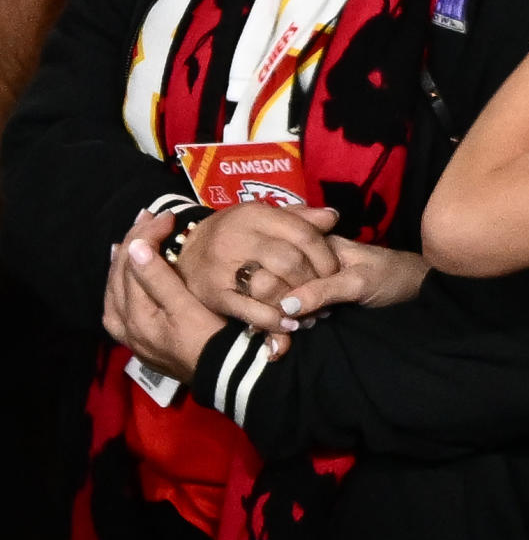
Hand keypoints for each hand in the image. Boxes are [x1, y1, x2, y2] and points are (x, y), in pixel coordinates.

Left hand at [103, 212, 223, 381]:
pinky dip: (121, 284)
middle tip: (149, 215)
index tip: (170, 216)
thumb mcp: (186, 309)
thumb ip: (158, 279)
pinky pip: (119, 305)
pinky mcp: (141, 339)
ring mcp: (132, 335)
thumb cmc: (212, 339)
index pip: (133, 265)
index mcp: (136, 318)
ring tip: (131, 239)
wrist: (227, 377)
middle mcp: (126, 327)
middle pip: (119, 275)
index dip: (148, 235)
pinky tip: (126, 274)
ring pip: (115, 290)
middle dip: (133, 242)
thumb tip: (135, 247)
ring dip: (123, 261)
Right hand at [176, 202, 339, 326]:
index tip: (334, 273)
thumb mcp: (263, 218)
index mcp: (255, 214)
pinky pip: (250, 311)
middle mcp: (238, 236)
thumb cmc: (234, 233)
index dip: (325, 257)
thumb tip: (333, 217)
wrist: (183, 251)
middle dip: (313, 283)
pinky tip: (288, 325)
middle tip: (324, 297)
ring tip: (311, 314)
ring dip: (296, 305)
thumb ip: (299, 218)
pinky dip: (274, 321)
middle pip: (290, 262)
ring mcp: (223, 266)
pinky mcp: (214, 294)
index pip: (303, 234)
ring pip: (272, 287)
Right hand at [264, 240, 428, 360]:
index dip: (274, 292)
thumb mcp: (358, 282)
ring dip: (278, 323)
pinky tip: (279, 346)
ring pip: (279, 299)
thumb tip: (286, 306)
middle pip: (272, 283)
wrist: (414, 289)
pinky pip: (291, 310)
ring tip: (287, 341)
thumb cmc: (390, 278)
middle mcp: (306, 261)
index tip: (284, 319)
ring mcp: (308, 280)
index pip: (278, 265)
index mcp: (314, 245)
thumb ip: (324, 290)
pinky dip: (284, 327)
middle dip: (272, 311)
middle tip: (288, 334)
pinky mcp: (314, 299)